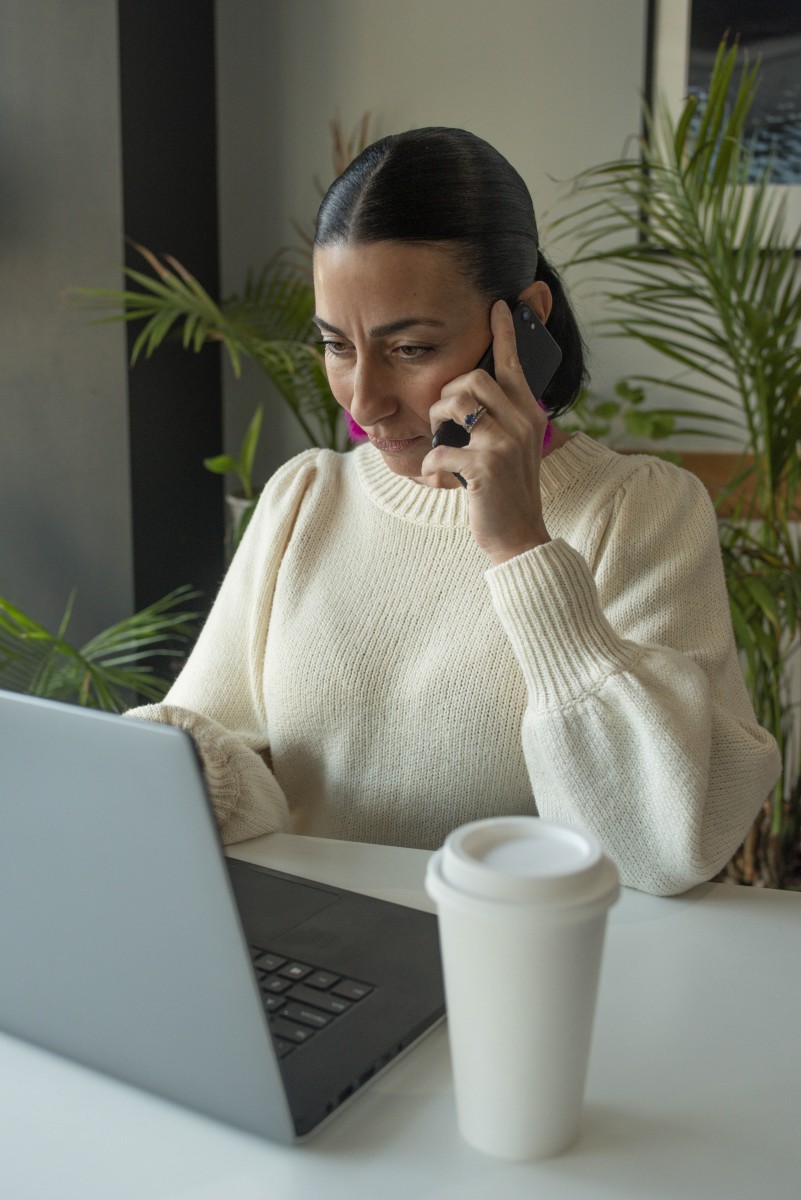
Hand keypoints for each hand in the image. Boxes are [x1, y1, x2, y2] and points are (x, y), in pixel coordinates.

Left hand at [421, 300, 550, 565]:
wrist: (519, 536)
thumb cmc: (506, 491)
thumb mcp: (510, 449)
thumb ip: (498, 419)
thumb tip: (464, 393)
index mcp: (529, 414)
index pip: (514, 365)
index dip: (505, 334)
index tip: (498, 306)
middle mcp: (522, 421)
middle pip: (472, 379)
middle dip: (445, 397)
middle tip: (443, 424)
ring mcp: (505, 443)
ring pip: (454, 405)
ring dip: (435, 426)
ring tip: (440, 447)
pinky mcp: (486, 466)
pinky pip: (439, 450)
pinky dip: (429, 467)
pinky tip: (439, 480)